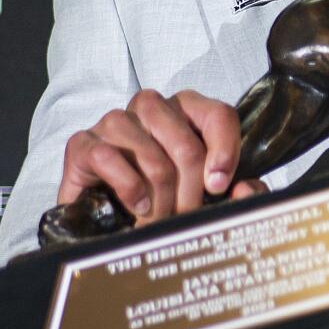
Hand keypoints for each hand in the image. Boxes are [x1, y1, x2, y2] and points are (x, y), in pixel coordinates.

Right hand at [57, 89, 259, 225]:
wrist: (101, 216)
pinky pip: (109, 158)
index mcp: (185, 108)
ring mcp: (116, 121)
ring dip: (160, 200)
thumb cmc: (161, 197)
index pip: (218, 115)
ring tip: (159, 222)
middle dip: (190, 192)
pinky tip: (137, 206)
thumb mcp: (204, 193)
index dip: (224, 151)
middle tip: (185, 218)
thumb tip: (245, 189)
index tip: (218, 187)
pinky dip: (128, 189)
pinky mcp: (83, 143)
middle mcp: (151, 107)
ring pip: (152, 157)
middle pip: (186, 145)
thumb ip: (236, 190)